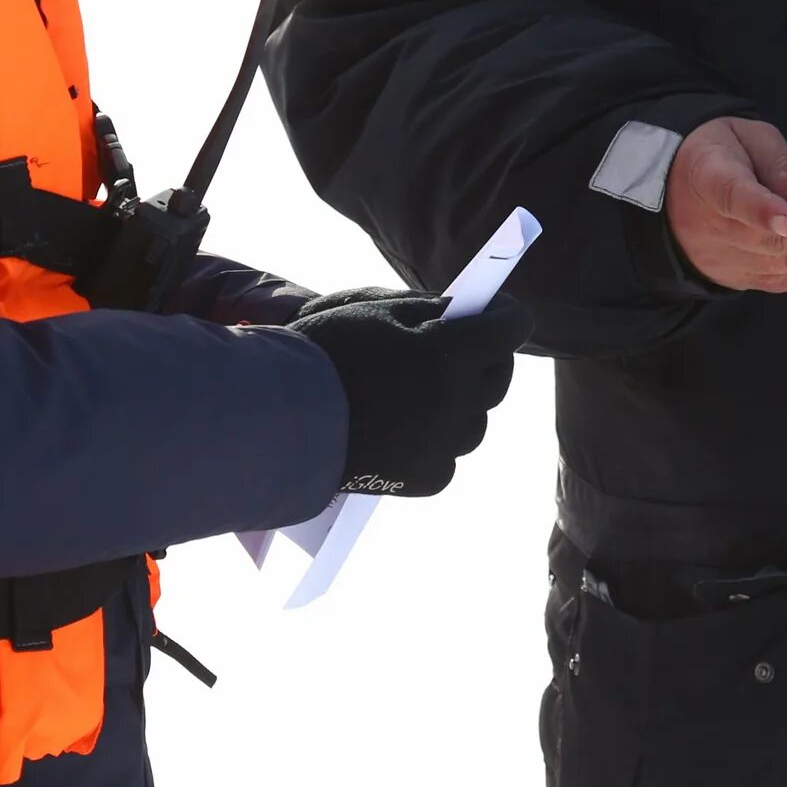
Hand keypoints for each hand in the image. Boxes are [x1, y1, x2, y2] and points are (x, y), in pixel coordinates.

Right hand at [286, 289, 528, 496]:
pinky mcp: (425, 479)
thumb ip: (427, 309)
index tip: (501, 309)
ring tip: (434, 389)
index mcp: (448, 353)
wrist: (278, 420)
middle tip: (471, 346)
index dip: (508, 315)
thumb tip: (462, 315)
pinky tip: (413, 427)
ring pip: (477, 420)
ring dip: (466, 401)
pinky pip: (449, 455)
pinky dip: (439, 440)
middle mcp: (455, 402)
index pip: (508, 330)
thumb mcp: (374, 308)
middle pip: (498, 378)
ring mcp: (443, 445)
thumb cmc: (323, 352)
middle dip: (490, 357)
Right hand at [666, 117, 786, 293]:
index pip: (733, 196)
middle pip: (772, 239)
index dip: (763, 211)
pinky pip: (781, 281)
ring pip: (781, 265)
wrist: (669, 186)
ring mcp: (722, 258)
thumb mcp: (745, 138)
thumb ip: (778, 163)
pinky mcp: (734, 277)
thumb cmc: (716, 153)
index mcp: (709, 178)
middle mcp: (712, 226)